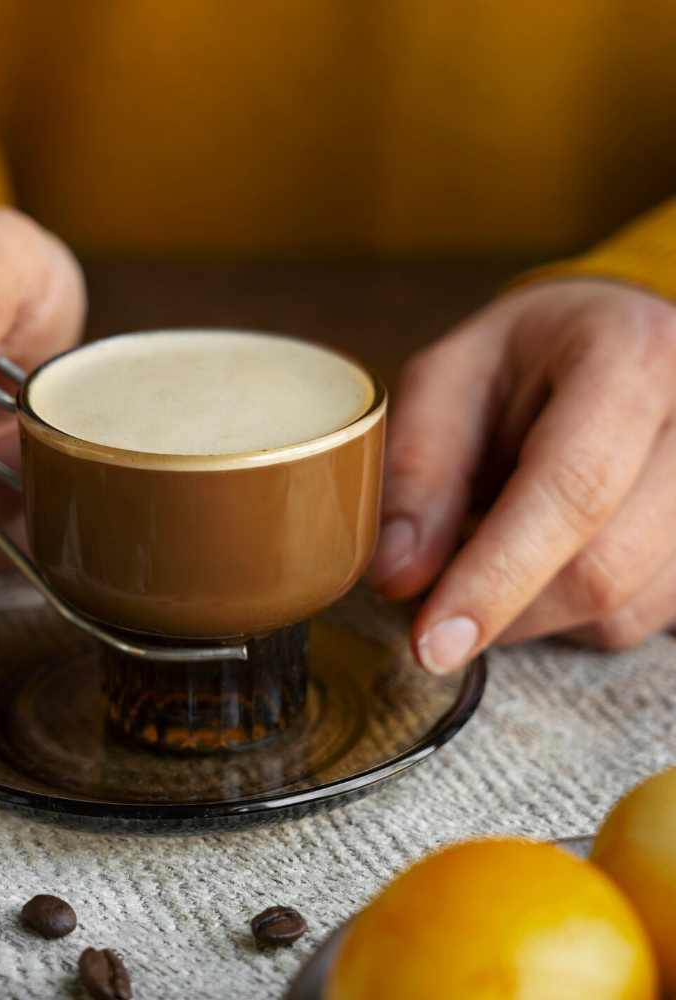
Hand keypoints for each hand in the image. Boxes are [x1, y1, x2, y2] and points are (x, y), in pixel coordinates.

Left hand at [370, 277, 675, 670]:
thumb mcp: (445, 382)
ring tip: (499, 545)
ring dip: (535, 612)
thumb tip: (398, 575)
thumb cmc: (518, 361)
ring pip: (626, 611)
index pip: (572, 488)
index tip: (431, 641)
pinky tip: (549, 559)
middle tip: (439, 587)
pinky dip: (574, 613)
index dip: (495, 577)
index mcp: (627, 355)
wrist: (607, 347)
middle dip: (503, 606)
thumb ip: (418, 470)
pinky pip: (646, 620)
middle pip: (606, 568)